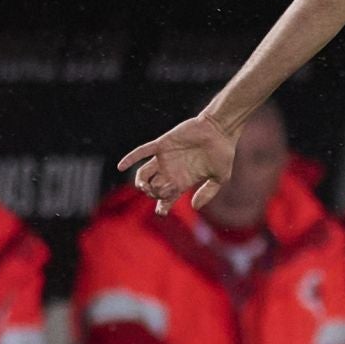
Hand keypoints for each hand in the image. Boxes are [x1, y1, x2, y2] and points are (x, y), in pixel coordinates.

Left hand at [118, 114, 235, 214]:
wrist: (221, 130)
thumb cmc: (223, 153)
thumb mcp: (221, 177)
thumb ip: (208, 192)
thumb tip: (194, 207)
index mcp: (184, 180)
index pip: (167, 197)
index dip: (162, 206)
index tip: (161, 212)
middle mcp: (171, 171)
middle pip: (153, 188)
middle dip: (154, 194)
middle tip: (160, 194)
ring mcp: (165, 158)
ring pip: (144, 173)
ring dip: (141, 182)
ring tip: (143, 187)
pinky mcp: (161, 145)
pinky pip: (141, 152)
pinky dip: (130, 158)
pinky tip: (120, 166)